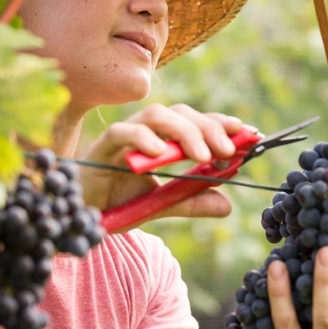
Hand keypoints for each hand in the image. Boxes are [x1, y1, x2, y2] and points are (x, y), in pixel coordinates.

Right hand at [80, 103, 245, 225]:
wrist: (79, 215)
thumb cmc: (117, 202)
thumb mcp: (161, 205)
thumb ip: (190, 201)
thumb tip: (228, 206)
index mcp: (162, 140)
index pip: (196, 121)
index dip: (222, 123)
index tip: (248, 133)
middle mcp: (145, 132)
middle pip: (180, 113)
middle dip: (208, 127)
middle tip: (229, 150)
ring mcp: (123, 137)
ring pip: (156, 115)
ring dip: (183, 132)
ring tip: (202, 156)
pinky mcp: (101, 147)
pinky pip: (122, 133)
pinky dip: (143, 139)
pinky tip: (160, 155)